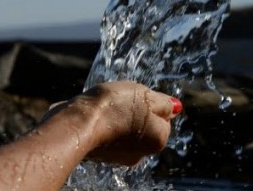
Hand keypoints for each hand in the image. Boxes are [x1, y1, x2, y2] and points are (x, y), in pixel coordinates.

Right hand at [42, 81, 181, 165]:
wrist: (77, 122)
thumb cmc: (113, 107)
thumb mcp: (145, 95)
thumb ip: (164, 102)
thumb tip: (176, 107)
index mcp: (158, 140)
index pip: (163, 116)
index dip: (150, 102)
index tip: (136, 97)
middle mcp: (141, 153)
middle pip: (144, 123)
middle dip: (134, 110)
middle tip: (121, 100)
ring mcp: (120, 156)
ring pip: (125, 127)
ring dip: (118, 115)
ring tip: (106, 106)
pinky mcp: (101, 154)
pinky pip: (108, 132)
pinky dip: (103, 123)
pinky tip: (95, 114)